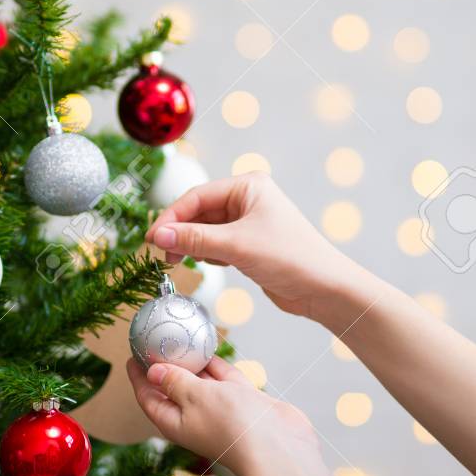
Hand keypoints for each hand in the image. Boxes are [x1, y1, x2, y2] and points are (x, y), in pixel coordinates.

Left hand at [126, 357, 320, 475]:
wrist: (277, 444)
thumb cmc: (232, 425)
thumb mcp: (194, 397)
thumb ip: (175, 381)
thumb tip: (154, 373)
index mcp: (175, 422)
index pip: (149, 398)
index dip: (139, 378)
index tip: (132, 357)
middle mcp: (195, 417)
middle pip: (173, 389)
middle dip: (164, 367)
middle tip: (156, 341)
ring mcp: (220, 409)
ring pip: (200, 382)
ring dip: (191, 363)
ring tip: (180, 339)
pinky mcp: (242, 402)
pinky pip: (224, 378)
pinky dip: (216, 364)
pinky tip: (210, 347)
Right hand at [146, 172, 371, 322]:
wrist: (324, 289)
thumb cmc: (290, 258)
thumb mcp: (236, 247)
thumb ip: (194, 240)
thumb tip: (157, 236)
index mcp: (248, 186)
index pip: (197, 196)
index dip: (171, 217)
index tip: (151, 239)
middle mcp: (248, 199)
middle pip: (199, 212)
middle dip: (179, 232)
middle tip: (160, 254)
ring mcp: (249, 222)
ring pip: (206, 229)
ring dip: (191, 244)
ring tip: (177, 261)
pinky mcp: (250, 243)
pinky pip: (216, 243)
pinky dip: (206, 253)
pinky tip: (203, 264)